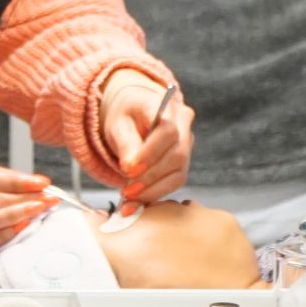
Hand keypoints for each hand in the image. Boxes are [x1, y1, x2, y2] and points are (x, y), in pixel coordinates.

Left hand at [99, 72, 194, 202]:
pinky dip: (156, 192)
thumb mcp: (118, 125)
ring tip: (130, 198)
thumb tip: (130, 169)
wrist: (133, 115)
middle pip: (177, 154)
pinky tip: (138, 200)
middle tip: (127, 191)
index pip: (168, 131)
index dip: (150, 154)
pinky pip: (176, 180)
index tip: (129, 170)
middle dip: (150, 176)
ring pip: (179, 171)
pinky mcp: (184, 161)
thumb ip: (125, 144)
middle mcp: (184, 123)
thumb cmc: (125, 116)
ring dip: (153, 189)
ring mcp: (187, 142)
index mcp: (167, 106)